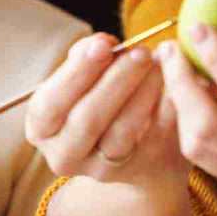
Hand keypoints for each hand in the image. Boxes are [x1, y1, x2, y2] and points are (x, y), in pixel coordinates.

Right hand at [23, 32, 185, 195]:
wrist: (128, 143)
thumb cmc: (98, 97)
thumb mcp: (82, 78)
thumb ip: (87, 57)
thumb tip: (102, 43)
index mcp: (41, 127)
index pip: (51, 102)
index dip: (77, 72)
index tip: (103, 45)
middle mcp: (64, 155)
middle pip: (87, 119)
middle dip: (116, 80)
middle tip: (140, 51)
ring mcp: (100, 170)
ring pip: (121, 133)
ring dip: (142, 94)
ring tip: (158, 64)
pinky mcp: (136, 172)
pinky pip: (152, 141)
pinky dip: (165, 110)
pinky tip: (175, 85)